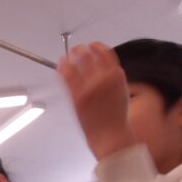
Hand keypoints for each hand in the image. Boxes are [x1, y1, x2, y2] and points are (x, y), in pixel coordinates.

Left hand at [57, 42, 135, 160]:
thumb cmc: (115, 118)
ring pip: (77, 63)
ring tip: (67, 55)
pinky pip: (68, 77)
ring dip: (71, 56)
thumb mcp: (121, 92)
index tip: (91, 45)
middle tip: (76, 49)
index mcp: (117, 75)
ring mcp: (90, 87)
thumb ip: (113, 79)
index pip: (105, 52)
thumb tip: (103, 70)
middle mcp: (103, 78)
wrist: (110, 135)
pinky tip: (60, 65)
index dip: (96, 46)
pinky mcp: (78, 96)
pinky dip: (63, 68)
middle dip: (81, 50)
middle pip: (89, 55)